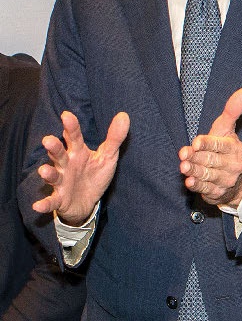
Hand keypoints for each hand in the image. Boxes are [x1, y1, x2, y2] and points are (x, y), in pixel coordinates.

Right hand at [32, 110, 129, 225]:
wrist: (87, 202)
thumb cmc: (94, 174)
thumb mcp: (107, 156)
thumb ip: (114, 137)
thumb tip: (124, 115)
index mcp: (78, 152)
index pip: (74, 137)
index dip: (71, 127)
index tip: (66, 115)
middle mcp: (66, 165)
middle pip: (59, 154)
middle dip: (54, 148)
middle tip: (48, 140)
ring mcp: (61, 182)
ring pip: (53, 176)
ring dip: (48, 174)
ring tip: (44, 171)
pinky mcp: (59, 199)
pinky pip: (51, 201)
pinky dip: (44, 204)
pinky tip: (37, 206)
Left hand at [180, 88, 241, 207]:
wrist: (234, 179)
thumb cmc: (223, 148)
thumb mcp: (226, 129)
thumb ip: (231, 111)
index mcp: (233, 147)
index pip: (220, 144)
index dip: (207, 144)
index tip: (195, 143)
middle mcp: (233, 163)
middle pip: (211, 160)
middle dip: (196, 158)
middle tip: (184, 156)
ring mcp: (227, 179)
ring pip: (208, 174)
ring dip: (195, 171)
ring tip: (184, 168)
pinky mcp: (218, 192)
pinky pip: (207, 189)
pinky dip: (197, 185)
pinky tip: (189, 182)